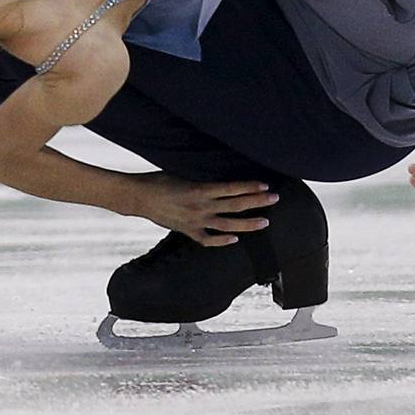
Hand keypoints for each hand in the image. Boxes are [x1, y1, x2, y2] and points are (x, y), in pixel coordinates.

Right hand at [131, 173, 275, 246]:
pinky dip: (221, 241)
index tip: (265, 185)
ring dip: (248, 224)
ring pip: (227, 225)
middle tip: (274, 199)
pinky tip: (234, 240)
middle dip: (257, 202)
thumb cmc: (159, 181)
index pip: (231, 188)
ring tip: (264, 222)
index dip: (249, 187)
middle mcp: (201, 207)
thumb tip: (222, 179)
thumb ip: (203, 180)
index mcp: (200, 189)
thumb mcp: (182, 173)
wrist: (139, 197)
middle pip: (235, 206)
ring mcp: (195, 221)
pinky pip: (208, 239)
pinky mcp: (188, 231)